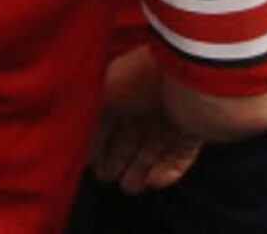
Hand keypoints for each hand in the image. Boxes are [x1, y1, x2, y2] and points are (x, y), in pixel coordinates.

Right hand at [88, 47, 201, 193]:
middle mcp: (144, 106)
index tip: (88, 163)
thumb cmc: (141, 78)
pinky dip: (166, 172)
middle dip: (116, 160)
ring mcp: (169, 121)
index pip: (104, 122)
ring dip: (140, 171)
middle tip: (106, 178)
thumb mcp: (100, 94)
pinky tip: (153, 182)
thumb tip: (75, 136)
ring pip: (152, 152)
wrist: (190, 79)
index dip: (95, 144)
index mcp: (121, 91)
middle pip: (127, 140)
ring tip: (129, 187)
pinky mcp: (192, 134)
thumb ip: (87, 115)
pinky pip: (179, 158)